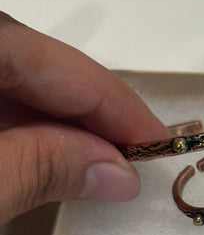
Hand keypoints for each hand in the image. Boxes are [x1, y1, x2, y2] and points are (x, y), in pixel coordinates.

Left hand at [0, 13, 167, 224]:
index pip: (59, 66)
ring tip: (89, 162)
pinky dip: (15, 122)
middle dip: (86, 113)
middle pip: (35, 60)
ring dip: (52, 120)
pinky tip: (34, 150)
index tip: (157, 144)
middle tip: (129, 159)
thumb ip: (40, 168)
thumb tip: (115, 173)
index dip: (116, 106)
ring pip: (12, 73)